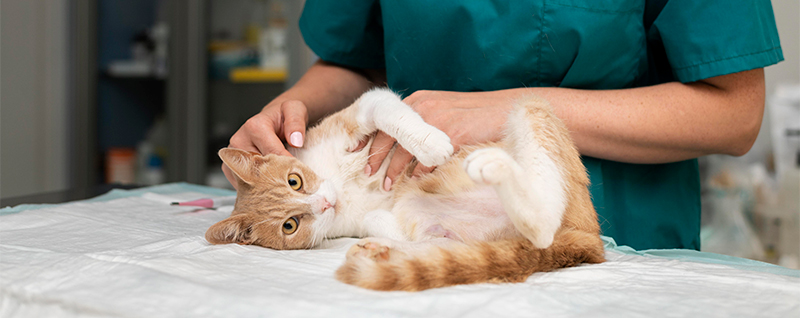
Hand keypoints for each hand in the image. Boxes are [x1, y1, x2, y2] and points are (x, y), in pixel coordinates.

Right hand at [223, 100, 308, 188]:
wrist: (273, 119)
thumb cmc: (284, 116)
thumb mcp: (295, 110)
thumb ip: (296, 123)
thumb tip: (295, 141)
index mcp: (254, 127)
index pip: (272, 155)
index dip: (288, 167)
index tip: (300, 176)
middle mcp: (239, 141)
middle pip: (259, 169)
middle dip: (277, 179)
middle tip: (292, 185)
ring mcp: (233, 155)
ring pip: (250, 179)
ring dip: (266, 186)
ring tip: (281, 186)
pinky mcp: (230, 166)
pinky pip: (243, 183)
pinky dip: (257, 188)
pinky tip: (269, 186)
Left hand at [362, 90, 512, 189]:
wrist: (507, 111)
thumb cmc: (476, 115)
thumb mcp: (444, 111)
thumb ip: (423, 122)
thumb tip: (405, 146)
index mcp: (419, 100)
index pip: (385, 120)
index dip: (369, 139)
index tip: (356, 153)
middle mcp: (423, 107)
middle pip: (389, 136)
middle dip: (377, 158)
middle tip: (369, 174)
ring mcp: (436, 119)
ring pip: (405, 150)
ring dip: (394, 170)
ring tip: (387, 185)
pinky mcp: (451, 134)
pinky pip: (428, 158)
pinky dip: (420, 170)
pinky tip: (416, 179)